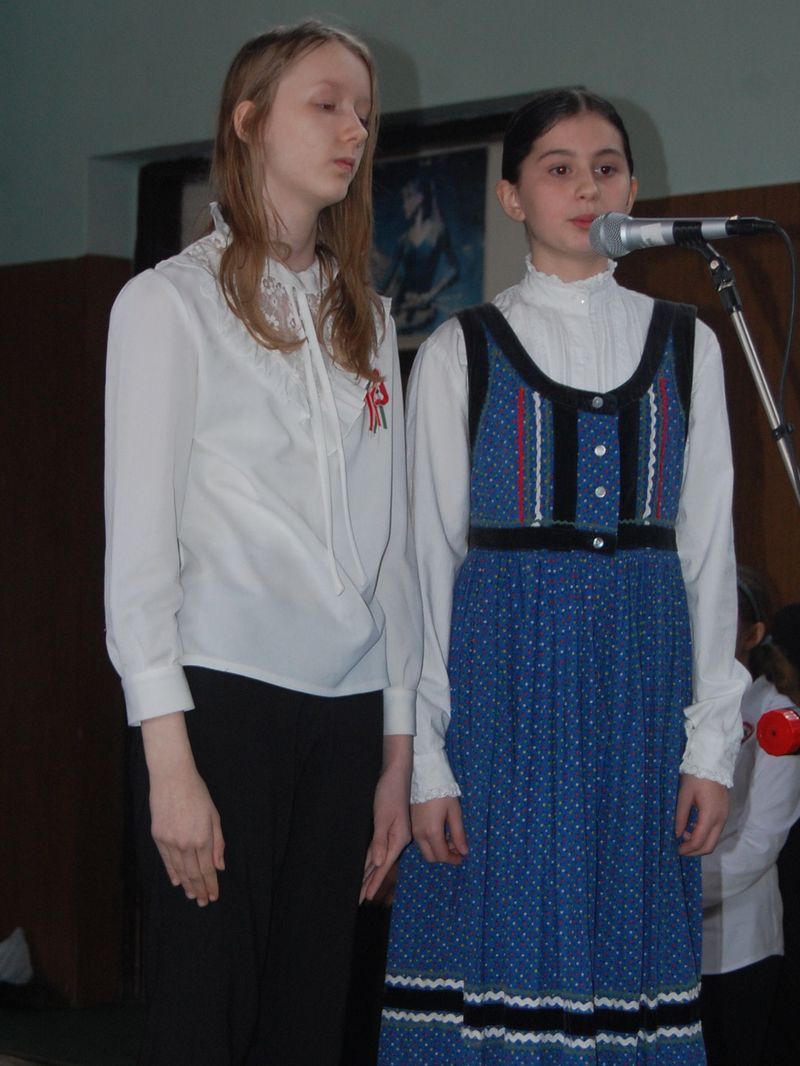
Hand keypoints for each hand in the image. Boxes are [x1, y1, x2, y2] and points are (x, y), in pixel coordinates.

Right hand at [142, 713, 224, 905]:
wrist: (172, 778)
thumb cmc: (197, 793)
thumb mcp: (214, 815)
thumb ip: (218, 842)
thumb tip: (219, 866)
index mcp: (203, 838)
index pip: (208, 869)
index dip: (211, 884)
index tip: (214, 896)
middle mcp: (186, 843)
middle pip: (193, 873)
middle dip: (200, 889)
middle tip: (203, 902)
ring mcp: (170, 841)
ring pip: (179, 870)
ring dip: (186, 885)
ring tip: (192, 895)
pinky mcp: (158, 837)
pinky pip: (166, 860)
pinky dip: (172, 872)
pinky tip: (176, 881)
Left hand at [361, 736, 411, 902]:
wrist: (396, 772)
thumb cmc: (389, 792)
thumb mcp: (383, 816)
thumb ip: (380, 841)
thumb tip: (376, 863)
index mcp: (399, 838)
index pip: (383, 866)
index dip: (374, 882)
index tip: (365, 897)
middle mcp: (398, 839)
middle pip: (381, 865)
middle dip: (370, 882)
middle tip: (359, 899)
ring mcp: (395, 834)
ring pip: (379, 858)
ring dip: (370, 873)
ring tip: (362, 888)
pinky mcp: (389, 827)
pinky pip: (379, 848)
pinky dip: (372, 860)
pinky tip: (368, 867)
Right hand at [411, 796, 467, 864]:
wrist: (425, 777)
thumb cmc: (443, 793)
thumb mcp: (455, 812)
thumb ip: (459, 834)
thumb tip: (464, 852)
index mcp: (432, 832)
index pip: (441, 855)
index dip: (453, 859)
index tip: (462, 856)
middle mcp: (419, 834)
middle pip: (431, 857)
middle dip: (444, 857)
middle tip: (456, 848)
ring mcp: (413, 830)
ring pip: (425, 850)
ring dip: (438, 850)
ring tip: (450, 838)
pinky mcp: (411, 825)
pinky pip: (421, 841)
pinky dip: (431, 843)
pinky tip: (441, 832)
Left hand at [674, 773, 728, 855]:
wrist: (713, 763)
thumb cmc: (696, 777)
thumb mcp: (684, 795)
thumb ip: (680, 816)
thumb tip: (675, 834)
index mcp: (711, 816)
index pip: (699, 841)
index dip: (687, 849)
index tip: (676, 850)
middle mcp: (721, 820)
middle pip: (710, 846)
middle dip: (694, 851)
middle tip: (680, 849)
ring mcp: (724, 817)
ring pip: (713, 839)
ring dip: (699, 842)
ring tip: (683, 834)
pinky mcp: (724, 813)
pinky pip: (715, 831)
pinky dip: (703, 834)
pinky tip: (691, 828)